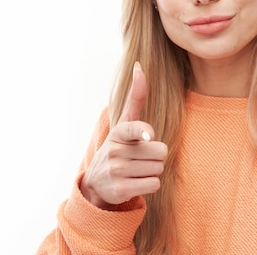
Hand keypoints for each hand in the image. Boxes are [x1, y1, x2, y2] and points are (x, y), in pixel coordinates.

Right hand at [80, 62, 167, 208]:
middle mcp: (115, 151)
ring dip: (153, 170)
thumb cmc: (119, 146)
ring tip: (137, 169)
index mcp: (118, 132)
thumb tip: (138, 66)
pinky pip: (154, 184)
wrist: (97, 182)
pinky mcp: (120, 190)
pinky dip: (150, 184)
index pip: (134, 129)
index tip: (149, 135)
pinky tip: (136, 181)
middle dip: (156, 155)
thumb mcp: (124, 123)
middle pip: (160, 151)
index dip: (144, 131)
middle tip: (140, 157)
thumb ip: (135, 97)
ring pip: (158, 168)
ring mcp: (116, 172)